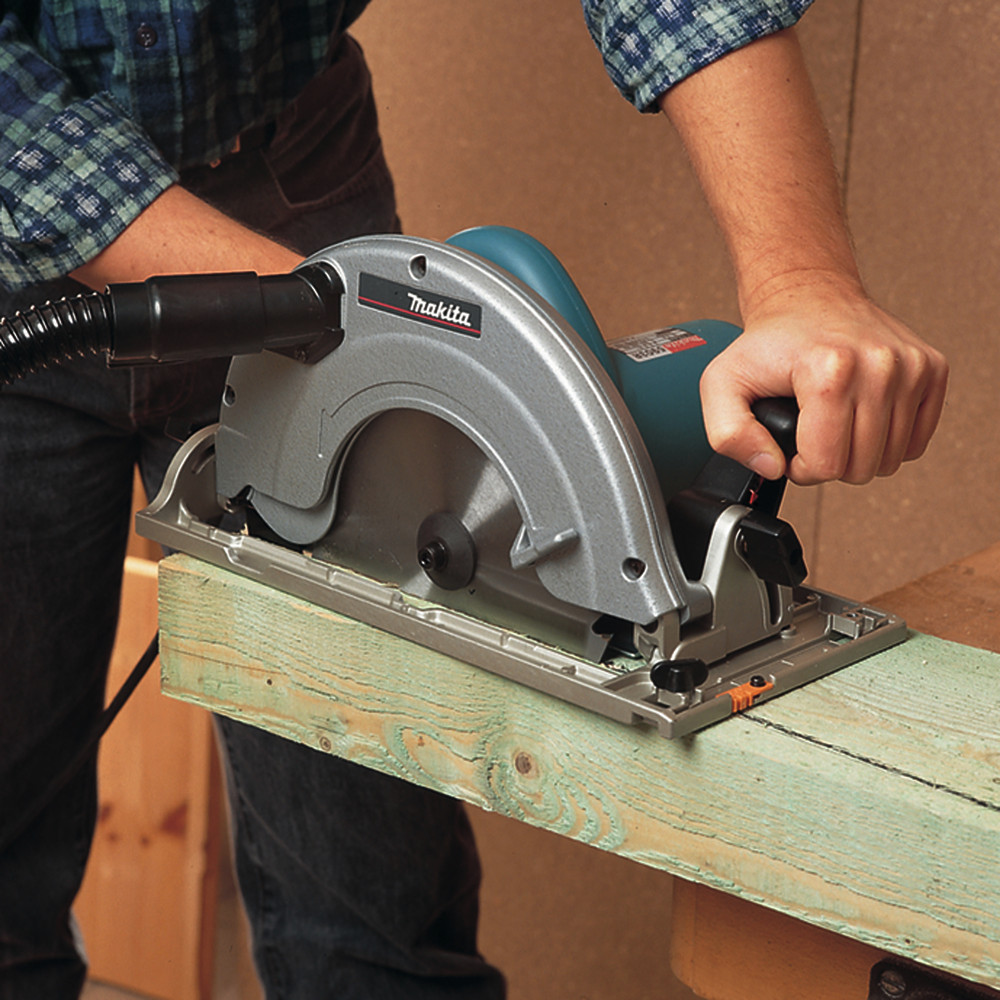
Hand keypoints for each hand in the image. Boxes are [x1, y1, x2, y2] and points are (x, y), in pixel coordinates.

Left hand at [699, 272, 948, 484]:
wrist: (807, 297)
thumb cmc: (769, 343)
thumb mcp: (722, 384)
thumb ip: (729, 435)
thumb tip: (771, 467)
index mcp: (830, 370)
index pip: (826, 465)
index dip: (800, 467)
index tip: (789, 442)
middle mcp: (879, 365)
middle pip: (861, 467)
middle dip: (829, 460)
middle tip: (810, 430)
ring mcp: (912, 366)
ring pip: (891, 459)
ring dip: (858, 451)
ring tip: (833, 420)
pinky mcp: (932, 368)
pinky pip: (916, 442)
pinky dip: (886, 439)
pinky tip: (861, 414)